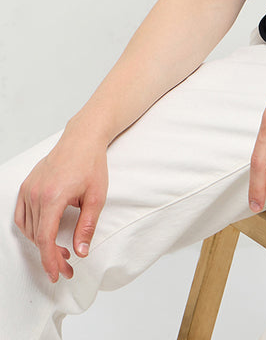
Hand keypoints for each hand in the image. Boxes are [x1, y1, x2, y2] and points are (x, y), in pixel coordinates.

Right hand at [14, 126, 108, 282]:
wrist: (82, 139)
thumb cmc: (91, 163)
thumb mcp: (97, 196)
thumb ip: (87, 226)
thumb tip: (81, 252)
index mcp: (53, 196)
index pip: (45, 238)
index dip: (50, 260)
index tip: (57, 274)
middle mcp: (36, 193)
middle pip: (37, 236)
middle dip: (51, 255)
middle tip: (66, 265)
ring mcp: (29, 189)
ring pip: (28, 228)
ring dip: (41, 243)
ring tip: (60, 249)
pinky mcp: (27, 185)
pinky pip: (21, 215)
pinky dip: (29, 229)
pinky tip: (43, 234)